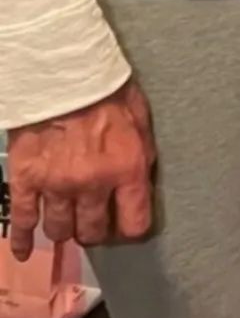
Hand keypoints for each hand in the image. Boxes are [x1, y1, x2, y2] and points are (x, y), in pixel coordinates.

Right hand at [6, 81, 155, 260]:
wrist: (61, 66)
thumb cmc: (104, 86)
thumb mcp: (140, 118)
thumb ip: (140, 155)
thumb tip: (139, 183)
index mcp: (126, 169)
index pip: (133, 224)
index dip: (129, 228)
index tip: (123, 225)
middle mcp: (92, 184)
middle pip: (93, 231)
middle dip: (94, 229)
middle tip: (92, 221)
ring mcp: (56, 184)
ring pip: (60, 229)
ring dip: (64, 228)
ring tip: (66, 221)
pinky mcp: (26, 178)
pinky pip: (22, 220)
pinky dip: (23, 239)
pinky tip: (25, 251)